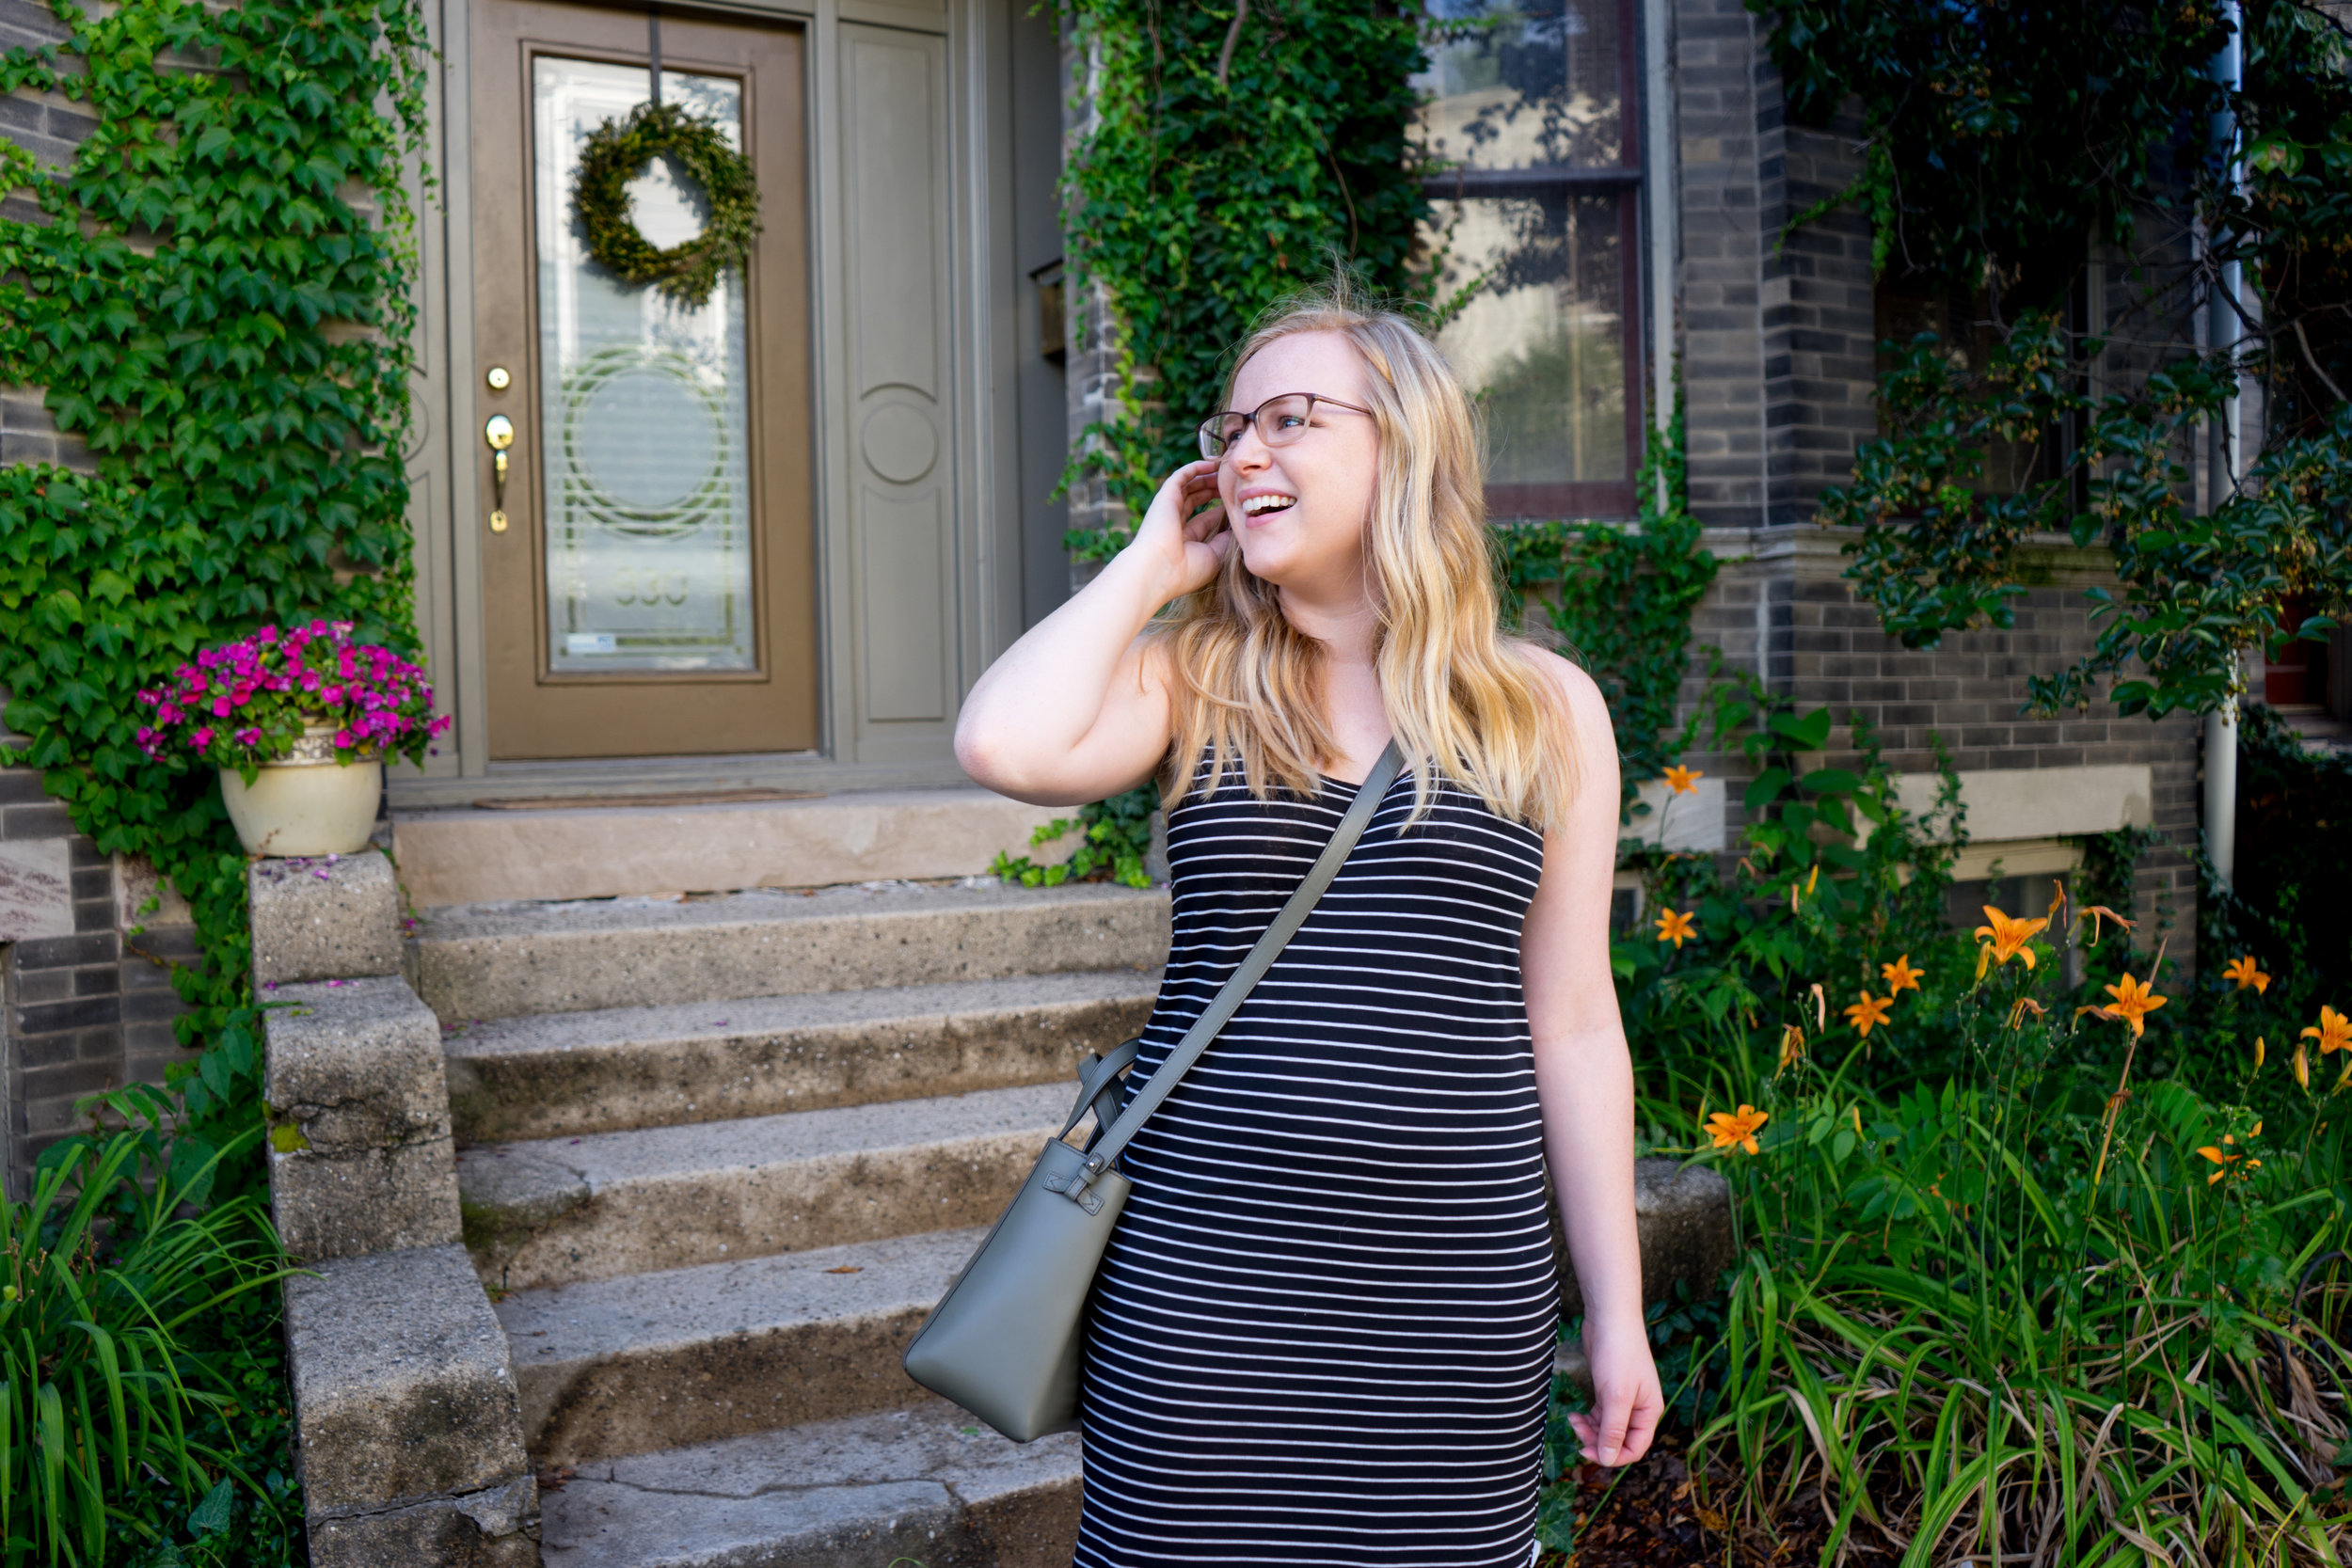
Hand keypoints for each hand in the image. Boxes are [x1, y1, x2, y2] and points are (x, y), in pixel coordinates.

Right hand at [1122, 458, 1231, 600]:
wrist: (1160, 569)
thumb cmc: (1187, 570)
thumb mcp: (1214, 556)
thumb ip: (1225, 540)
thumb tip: (1237, 526)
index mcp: (1184, 540)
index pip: (1204, 519)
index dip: (1220, 510)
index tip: (1237, 503)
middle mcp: (1174, 523)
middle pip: (1196, 499)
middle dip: (1213, 489)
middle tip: (1232, 482)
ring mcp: (1168, 509)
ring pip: (1189, 486)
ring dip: (1207, 476)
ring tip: (1225, 469)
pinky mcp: (1166, 496)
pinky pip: (1182, 476)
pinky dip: (1196, 468)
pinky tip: (1213, 464)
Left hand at [1566, 1317, 1662, 1468]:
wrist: (1609, 1318)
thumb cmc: (1618, 1354)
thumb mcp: (1616, 1396)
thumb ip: (1613, 1429)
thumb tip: (1607, 1458)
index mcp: (1649, 1412)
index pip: (1635, 1448)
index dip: (1613, 1456)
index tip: (1588, 1452)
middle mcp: (1639, 1408)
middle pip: (1619, 1440)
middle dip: (1597, 1442)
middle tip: (1576, 1435)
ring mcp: (1623, 1399)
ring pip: (1607, 1428)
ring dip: (1589, 1430)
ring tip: (1573, 1421)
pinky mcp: (1608, 1389)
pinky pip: (1600, 1415)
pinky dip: (1588, 1418)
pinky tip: (1574, 1414)